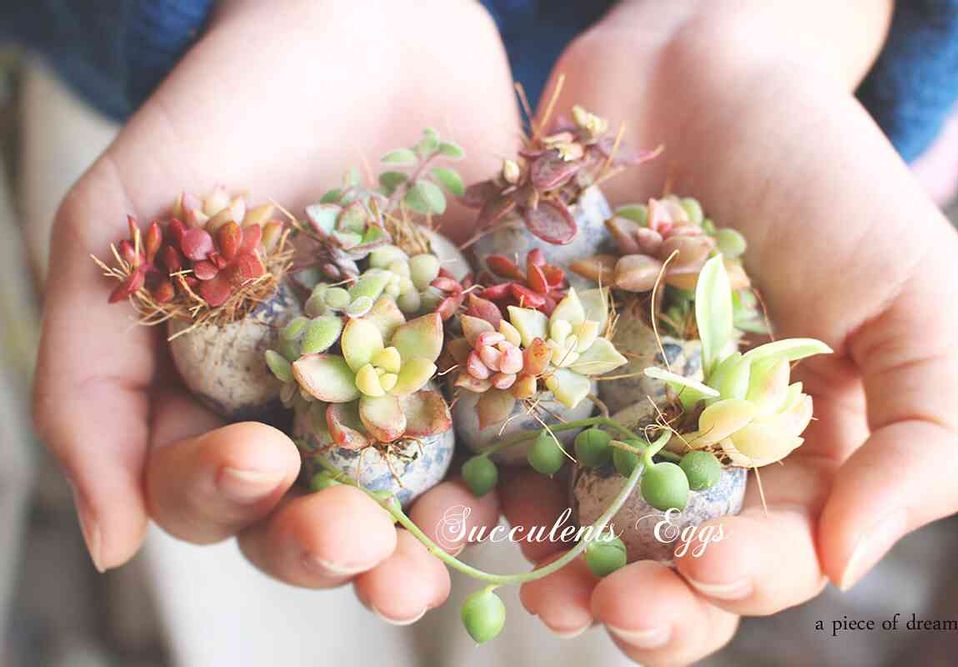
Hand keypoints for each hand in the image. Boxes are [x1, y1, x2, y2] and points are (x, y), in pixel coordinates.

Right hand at [33, 0, 517, 623]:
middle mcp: (315, 406)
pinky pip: (502, 431)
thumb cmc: (227, 118)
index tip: (258, 459)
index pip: (212, 491)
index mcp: (220, 394)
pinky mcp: (487, 351)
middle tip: (354, 539)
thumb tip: (107, 540)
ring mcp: (408, 384)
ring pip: (411, 497)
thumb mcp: (119, 235)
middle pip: (316, 515)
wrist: (360, 25)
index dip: (227, 498)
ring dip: (421, 543)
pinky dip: (509, 475)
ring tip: (432, 558)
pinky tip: (515, 497)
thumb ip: (90, 383)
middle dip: (327, 543)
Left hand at [506, 2, 957, 662]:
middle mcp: (680, 445)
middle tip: (605, 610)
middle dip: (637, 598)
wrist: (704, 72)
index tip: (707, 570)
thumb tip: (846, 560)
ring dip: (545, 561)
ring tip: (532, 585)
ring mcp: (595, 408)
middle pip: (659, 557)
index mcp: (777, 450)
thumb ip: (924, 436)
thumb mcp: (916, 297)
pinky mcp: (523, 361)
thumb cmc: (822, 176)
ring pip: (567, 516)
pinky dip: (475, 476)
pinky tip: (464, 502)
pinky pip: (493, 434)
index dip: (739, 579)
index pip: (762, 550)